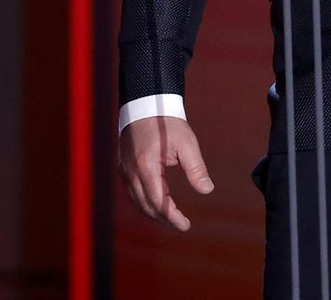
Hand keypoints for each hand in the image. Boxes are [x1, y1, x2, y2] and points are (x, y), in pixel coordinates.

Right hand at [119, 115, 213, 230]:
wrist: (147, 104)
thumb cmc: (168, 122)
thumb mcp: (187, 143)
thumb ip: (196, 168)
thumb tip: (207, 189)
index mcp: (146, 166)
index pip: (157, 201)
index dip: (171, 217)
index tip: (185, 225)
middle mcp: (131, 172)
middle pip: (145, 205)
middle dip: (163, 218)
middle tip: (181, 224)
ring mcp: (124, 170)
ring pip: (136, 201)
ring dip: (152, 212)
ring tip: (170, 217)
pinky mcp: (123, 167)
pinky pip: (132, 192)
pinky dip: (144, 202)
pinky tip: (156, 203)